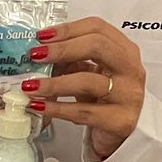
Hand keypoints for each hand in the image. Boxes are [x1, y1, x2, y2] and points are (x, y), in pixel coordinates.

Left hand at [23, 18, 146, 159]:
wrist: (122, 133)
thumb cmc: (105, 99)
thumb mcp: (90, 73)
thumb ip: (71, 60)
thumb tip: (40, 53)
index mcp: (124, 51)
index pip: (97, 28)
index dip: (68, 29)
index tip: (43, 36)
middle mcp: (131, 69)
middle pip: (97, 46)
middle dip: (61, 49)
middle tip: (36, 56)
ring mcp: (128, 95)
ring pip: (87, 82)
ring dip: (53, 83)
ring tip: (31, 86)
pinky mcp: (120, 121)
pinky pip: (82, 112)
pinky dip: (56, 108)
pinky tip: (39, 105)